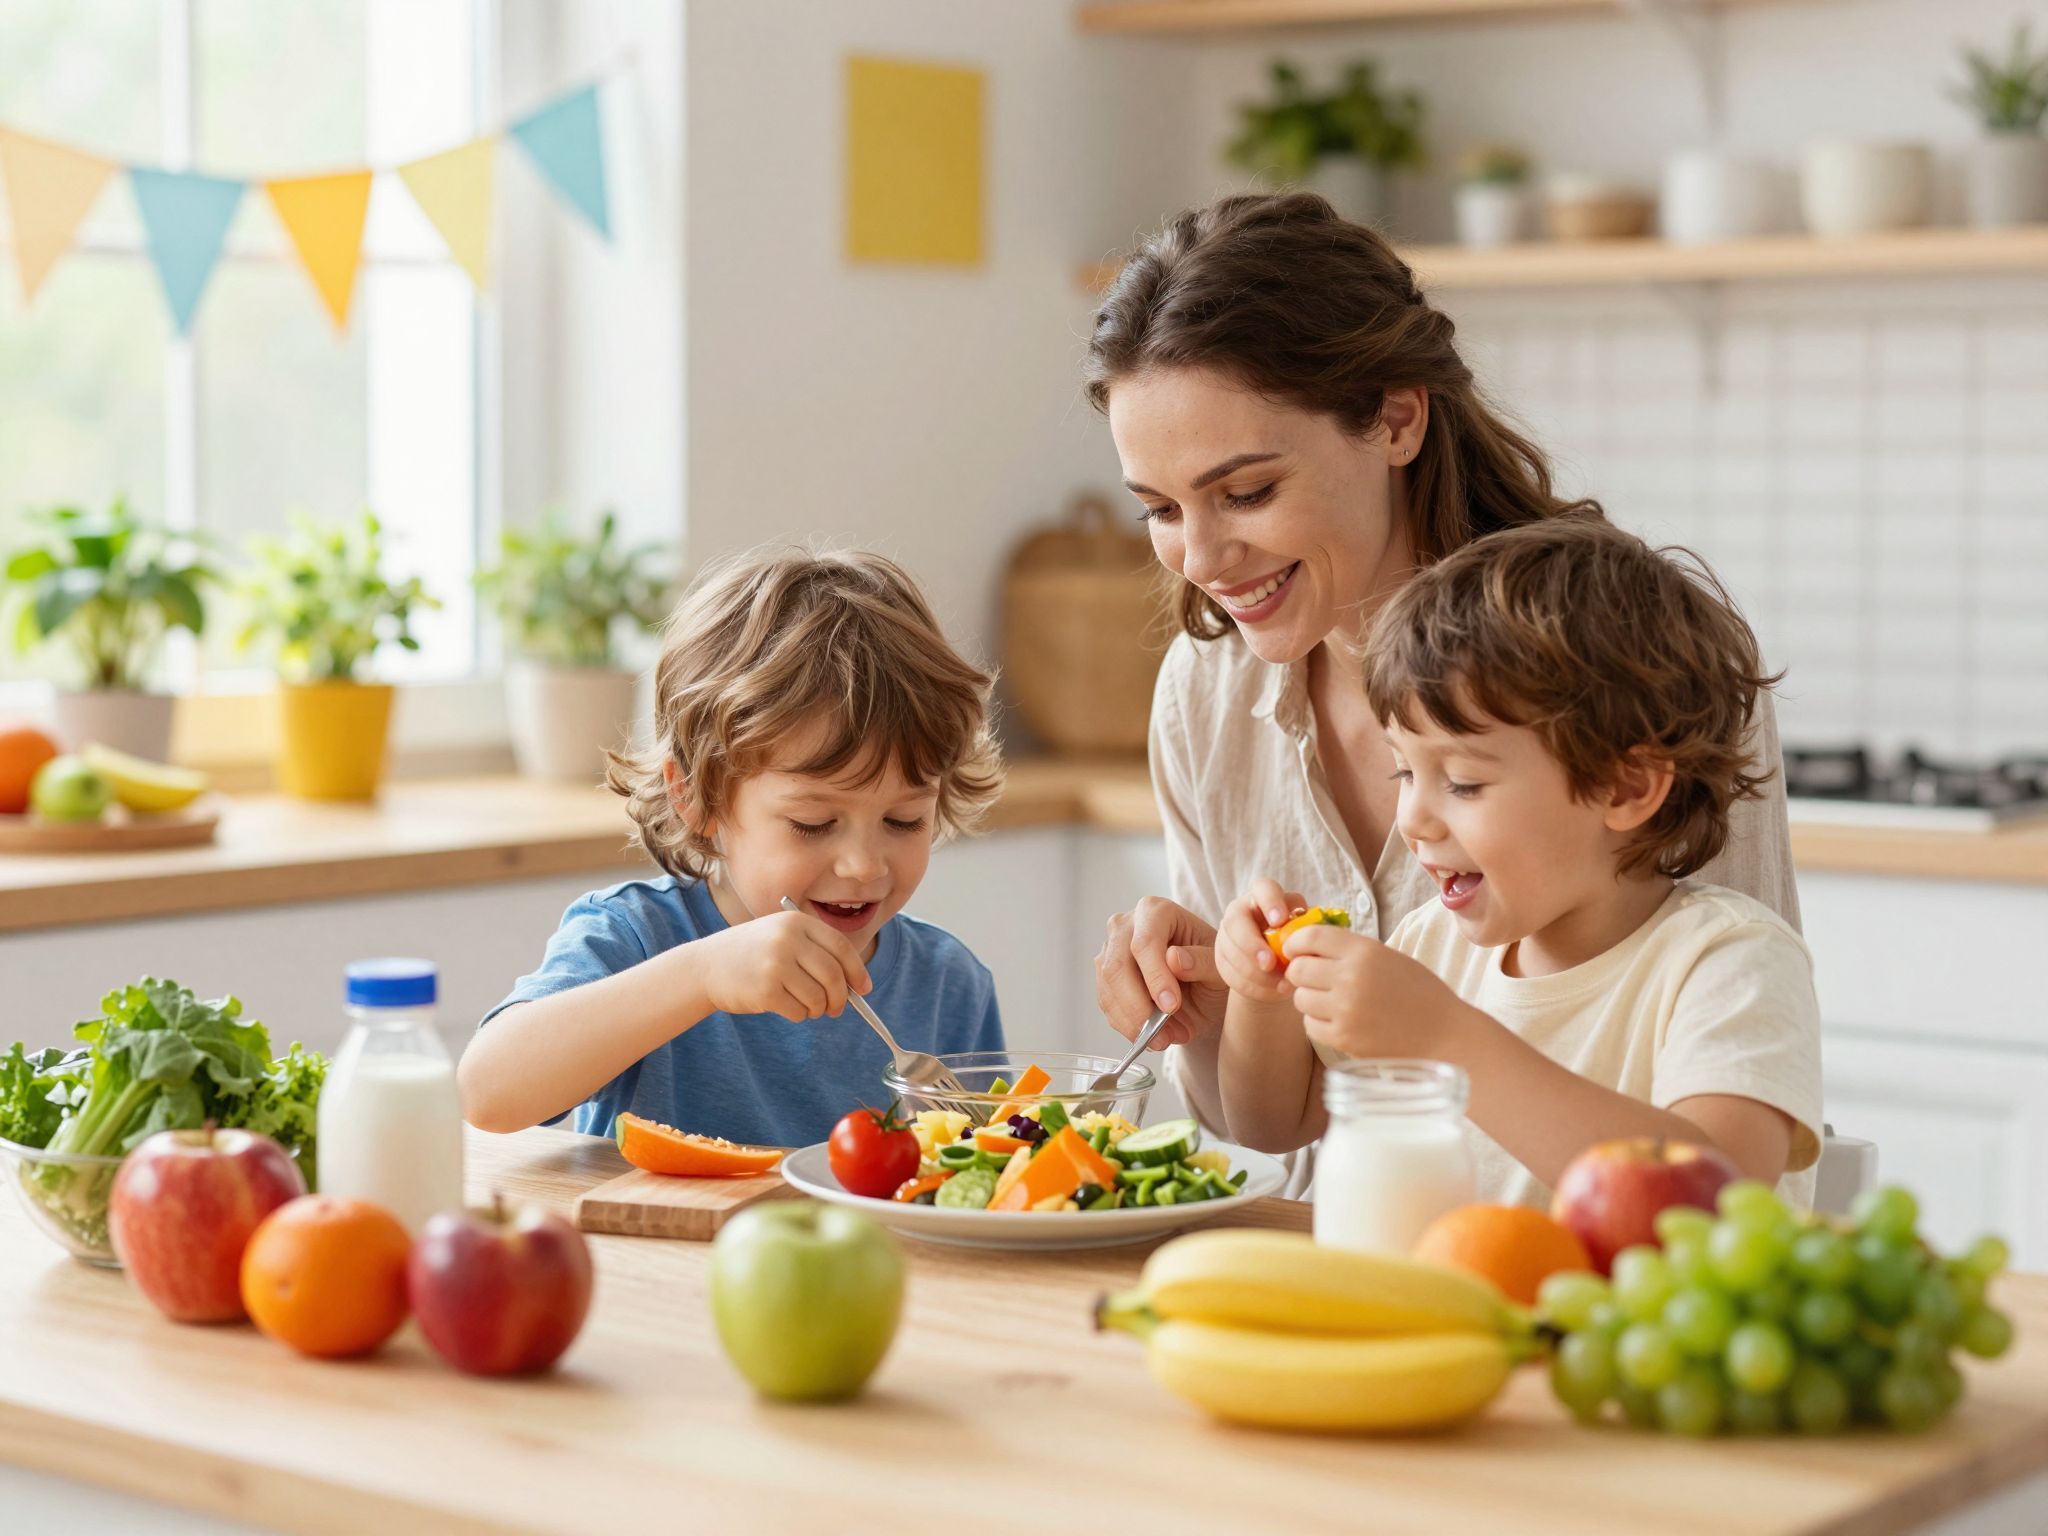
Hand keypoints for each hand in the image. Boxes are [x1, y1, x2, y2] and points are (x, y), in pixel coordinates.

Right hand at [697, 911, 872, 1020]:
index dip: (857, 970)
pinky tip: (786, 1007)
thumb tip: (855, 985)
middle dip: (840, 997)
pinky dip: (799, 1015)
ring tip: (808, 1007)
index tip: (864, 988)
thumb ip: (816, 952)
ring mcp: (775, 964)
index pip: (841, 947)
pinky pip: (798, 1011)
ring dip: (818, 1009)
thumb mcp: (782, 937)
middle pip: (833, 975)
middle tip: (836, 1008)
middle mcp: (787, 939)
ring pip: (818, 997)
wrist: (705, 966)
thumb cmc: (752, 955)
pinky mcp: (764, 990)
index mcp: (796, 921)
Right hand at [1095, 896, 1223, 1050]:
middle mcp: (1125, 925)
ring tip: (1168, 1039)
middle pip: (1117, 967)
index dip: (1154, 977)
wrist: (1203, 984)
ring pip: (1108, 991)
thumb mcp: (1220, 965)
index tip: (1171, 1006)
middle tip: (1163, 1035)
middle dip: (1139, 1007)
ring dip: (1136, 1023)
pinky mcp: (1104, 977)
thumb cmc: (1212, 966)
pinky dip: (1129, 1027)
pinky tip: (1156, 1035)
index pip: (1144, 943)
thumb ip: (1202, 960)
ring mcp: (1110, 951)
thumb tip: (1174, 959)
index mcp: (1155, 911)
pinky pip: (1108, 1006)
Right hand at [1214, 877, 1307, 1005]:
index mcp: (1265, 896)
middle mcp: (1241, 910)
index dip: (1270, 902)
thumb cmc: (1299, 941)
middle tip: (1270, 964)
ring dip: (1254, 971)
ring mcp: (1227, 934)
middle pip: (1235, 921)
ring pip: (1230, 950)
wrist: (1283, 965)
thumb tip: (1310, 937)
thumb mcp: (1306, 931)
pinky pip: (1229, 973)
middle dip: (1251, 945)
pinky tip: (1271, 992)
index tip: (1280, 921)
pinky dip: (1252, 986)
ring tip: (1281, 984)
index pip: (1263, 888)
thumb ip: (1306, 929)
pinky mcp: (1221, 958)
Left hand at [1281, 925, 1466, 1057]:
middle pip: (1298, 969)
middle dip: (1301, 973)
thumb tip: (1309, 947)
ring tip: (1331, 1002)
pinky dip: (1318, 1023)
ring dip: (1310, 1000)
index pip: (1310, 937)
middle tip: (1315, 980)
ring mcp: (1345, 1010)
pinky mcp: (1343, 1038)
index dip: (1296, 942)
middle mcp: (1350, 978)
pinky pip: (1310, 1026)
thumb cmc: (1420, 994)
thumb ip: (1350, 951)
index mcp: (1364, 951)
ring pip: (1300, 999)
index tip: (1296, 950)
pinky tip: (1338, 1021)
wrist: (1445, 1035)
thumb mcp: (1389, 958)